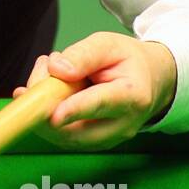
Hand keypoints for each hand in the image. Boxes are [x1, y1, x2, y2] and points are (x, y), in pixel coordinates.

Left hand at [11, 32, 176, 150]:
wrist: (151, 80)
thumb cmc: (128, 61)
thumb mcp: (108, 44)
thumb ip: (83, 54)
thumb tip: (56, 69)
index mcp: (132, 95)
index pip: (100, 104)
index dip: (75, 110)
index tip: (54, 114)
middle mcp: (124, 124)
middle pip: (77, 131)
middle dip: (46, 111)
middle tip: (37, 78)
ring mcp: (110, 139)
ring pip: (66, 137)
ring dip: (44, 112)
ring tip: (46, 78)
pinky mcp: (96, 144)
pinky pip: (64, 137)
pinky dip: (47, 119)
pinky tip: (46, 95)